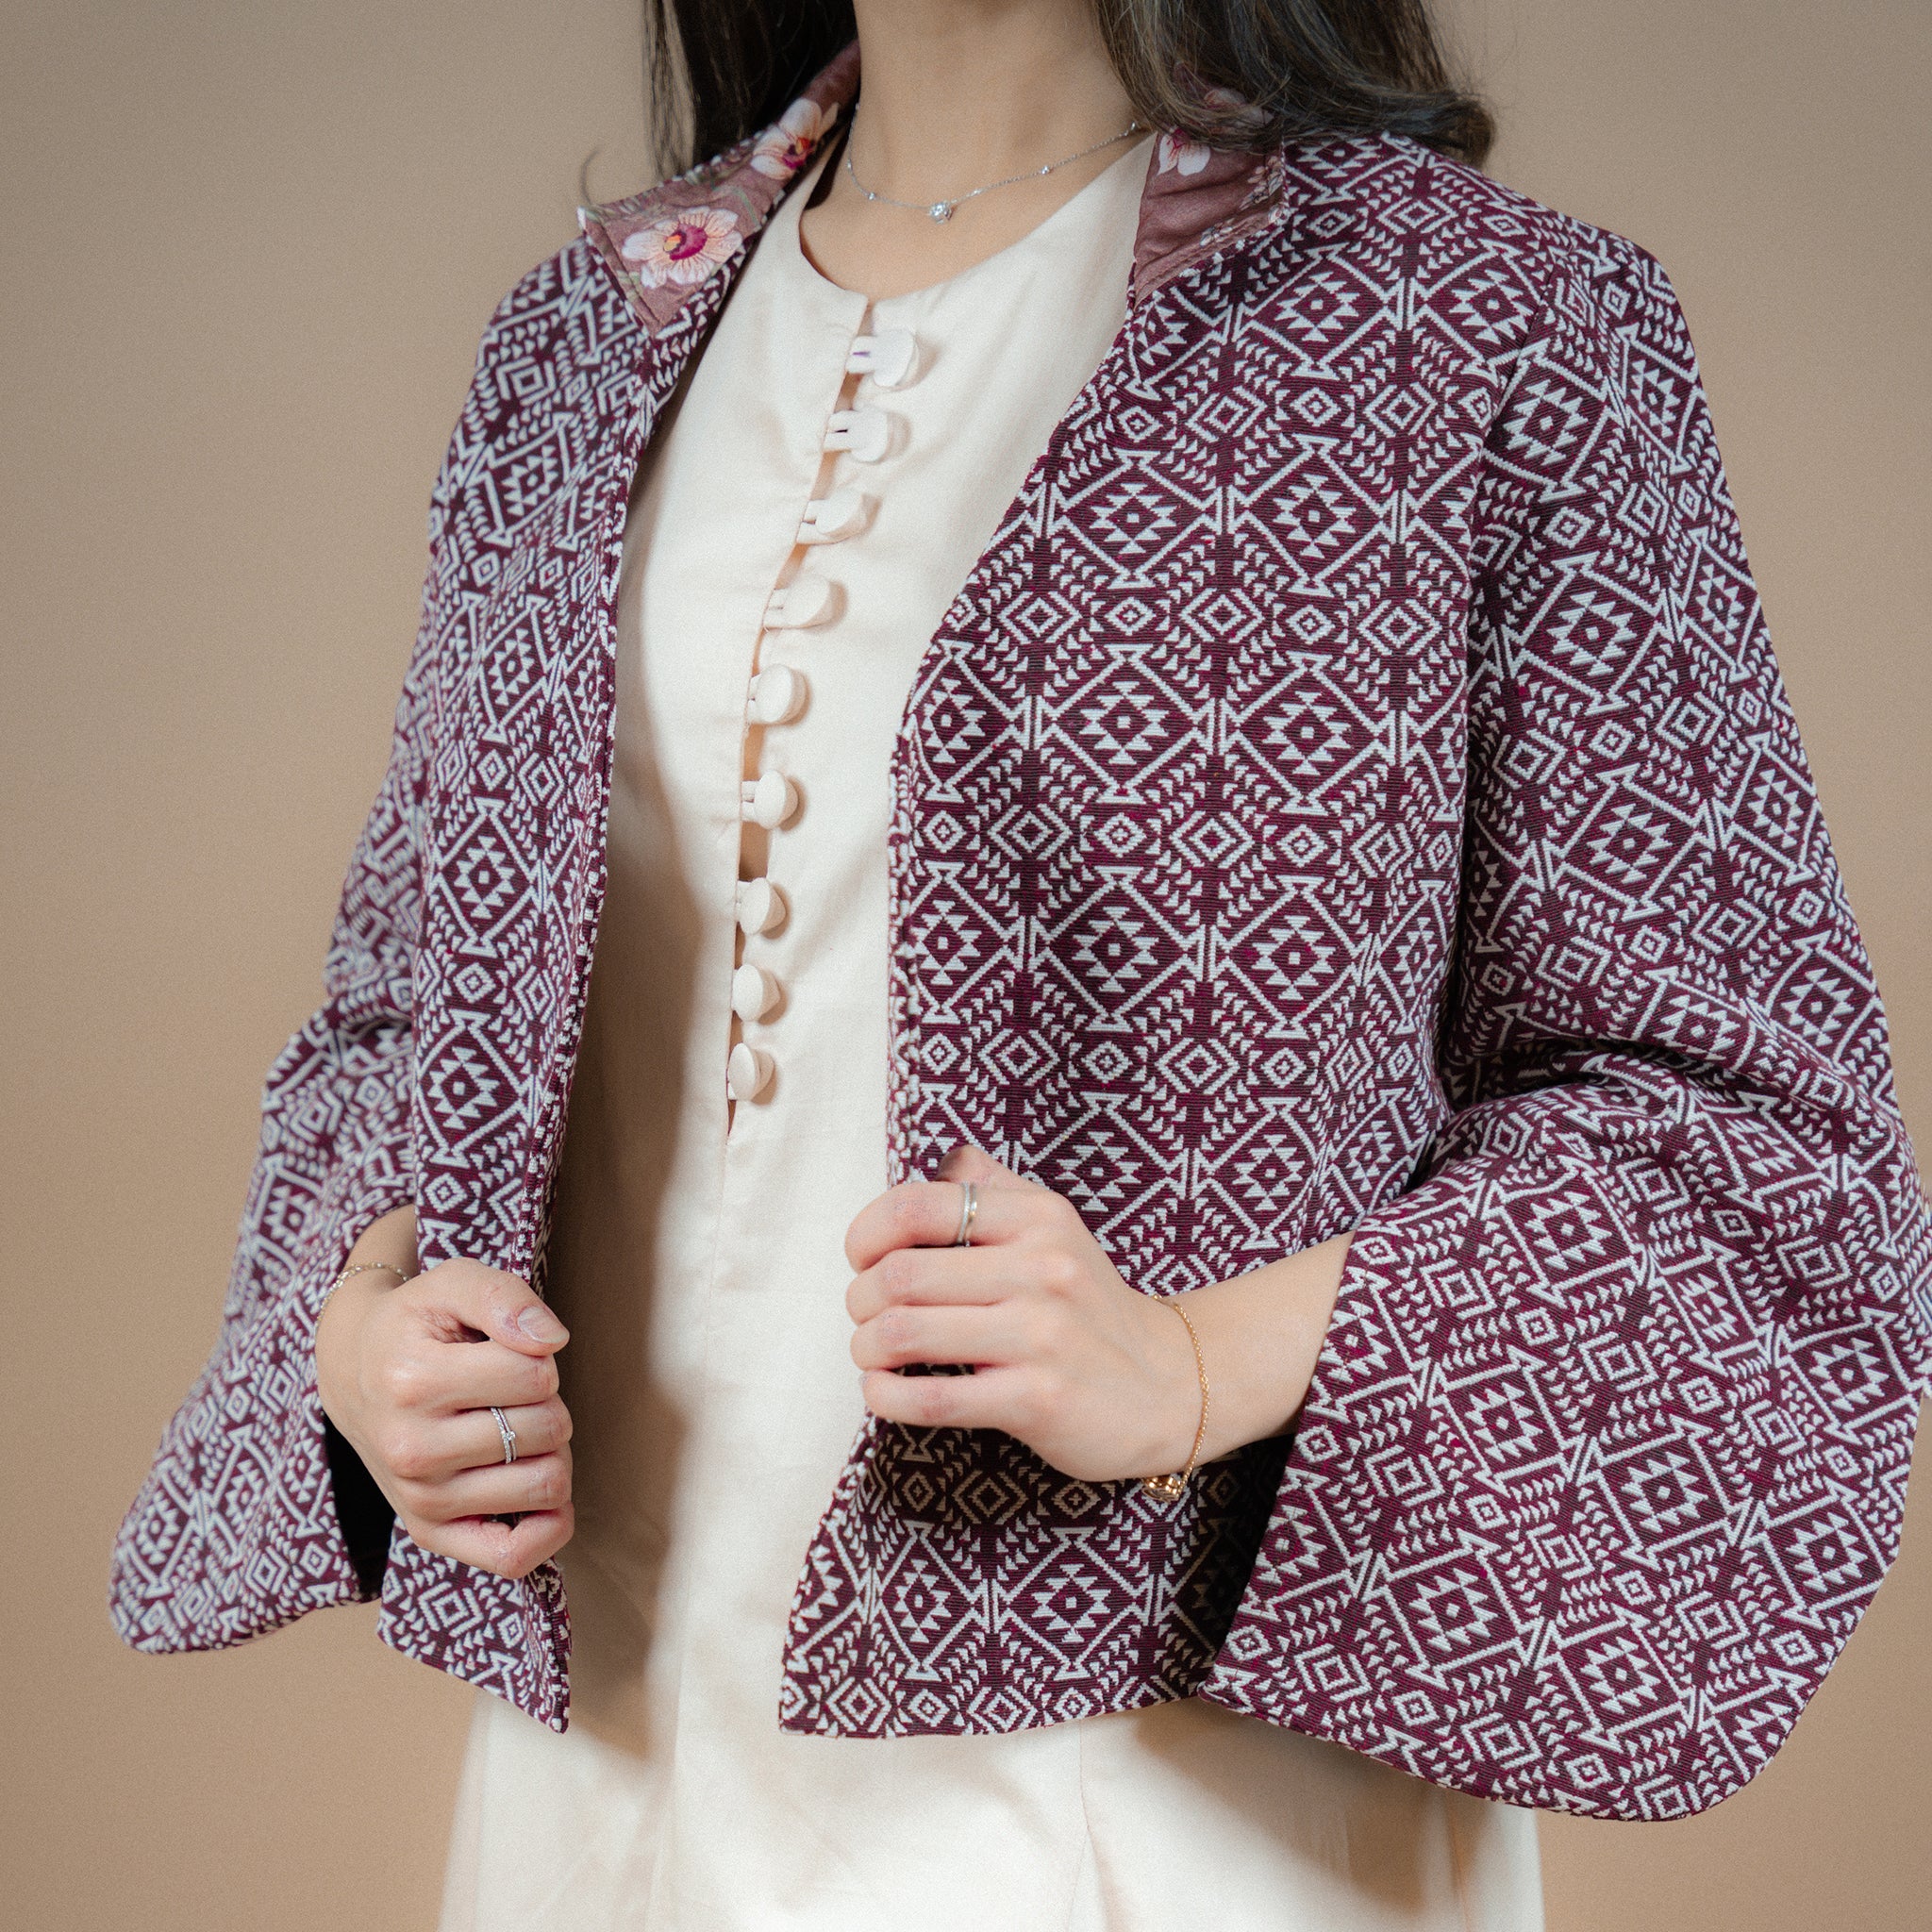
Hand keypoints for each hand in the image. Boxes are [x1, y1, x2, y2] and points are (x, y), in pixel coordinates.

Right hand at [316, 1233, 573, 1579]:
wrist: (354, 1371)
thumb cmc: (417, 1325)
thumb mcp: (453, 1283)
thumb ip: (504, 1296)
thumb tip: (552, 1340)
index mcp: (414, 1381)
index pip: (538, 1375)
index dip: (541, 1357)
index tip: (509, 1352)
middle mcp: (410, 1449)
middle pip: (547, 1429)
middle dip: (549, 1403)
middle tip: (512, 1393)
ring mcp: (419, 1499)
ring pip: (546, 1485)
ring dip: (552, 1453)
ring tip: (515, 1429)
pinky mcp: (429, 1533)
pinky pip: (513, 1558)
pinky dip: (548, 1528)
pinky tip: (542, 1495)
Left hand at [844, 1147, 1201, 1482]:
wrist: (1165, 1385)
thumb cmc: (1089, 1306)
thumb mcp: (1054, 1229)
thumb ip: (995, 1189)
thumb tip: (940, 1161)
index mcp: (1036, 1217)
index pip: (916, 1206)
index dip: (866, 1233)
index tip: (861, 1259)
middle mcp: (1041, 1267)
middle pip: (900, 1274)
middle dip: (860, 1299)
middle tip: (864, 1315)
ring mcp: (1042, 1335)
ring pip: (906, 1333)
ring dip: (866, 1347)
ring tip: (872, 1353)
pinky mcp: (1039, 1399)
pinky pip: (934, 1397)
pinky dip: (885, 1396)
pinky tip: (883, 1391)